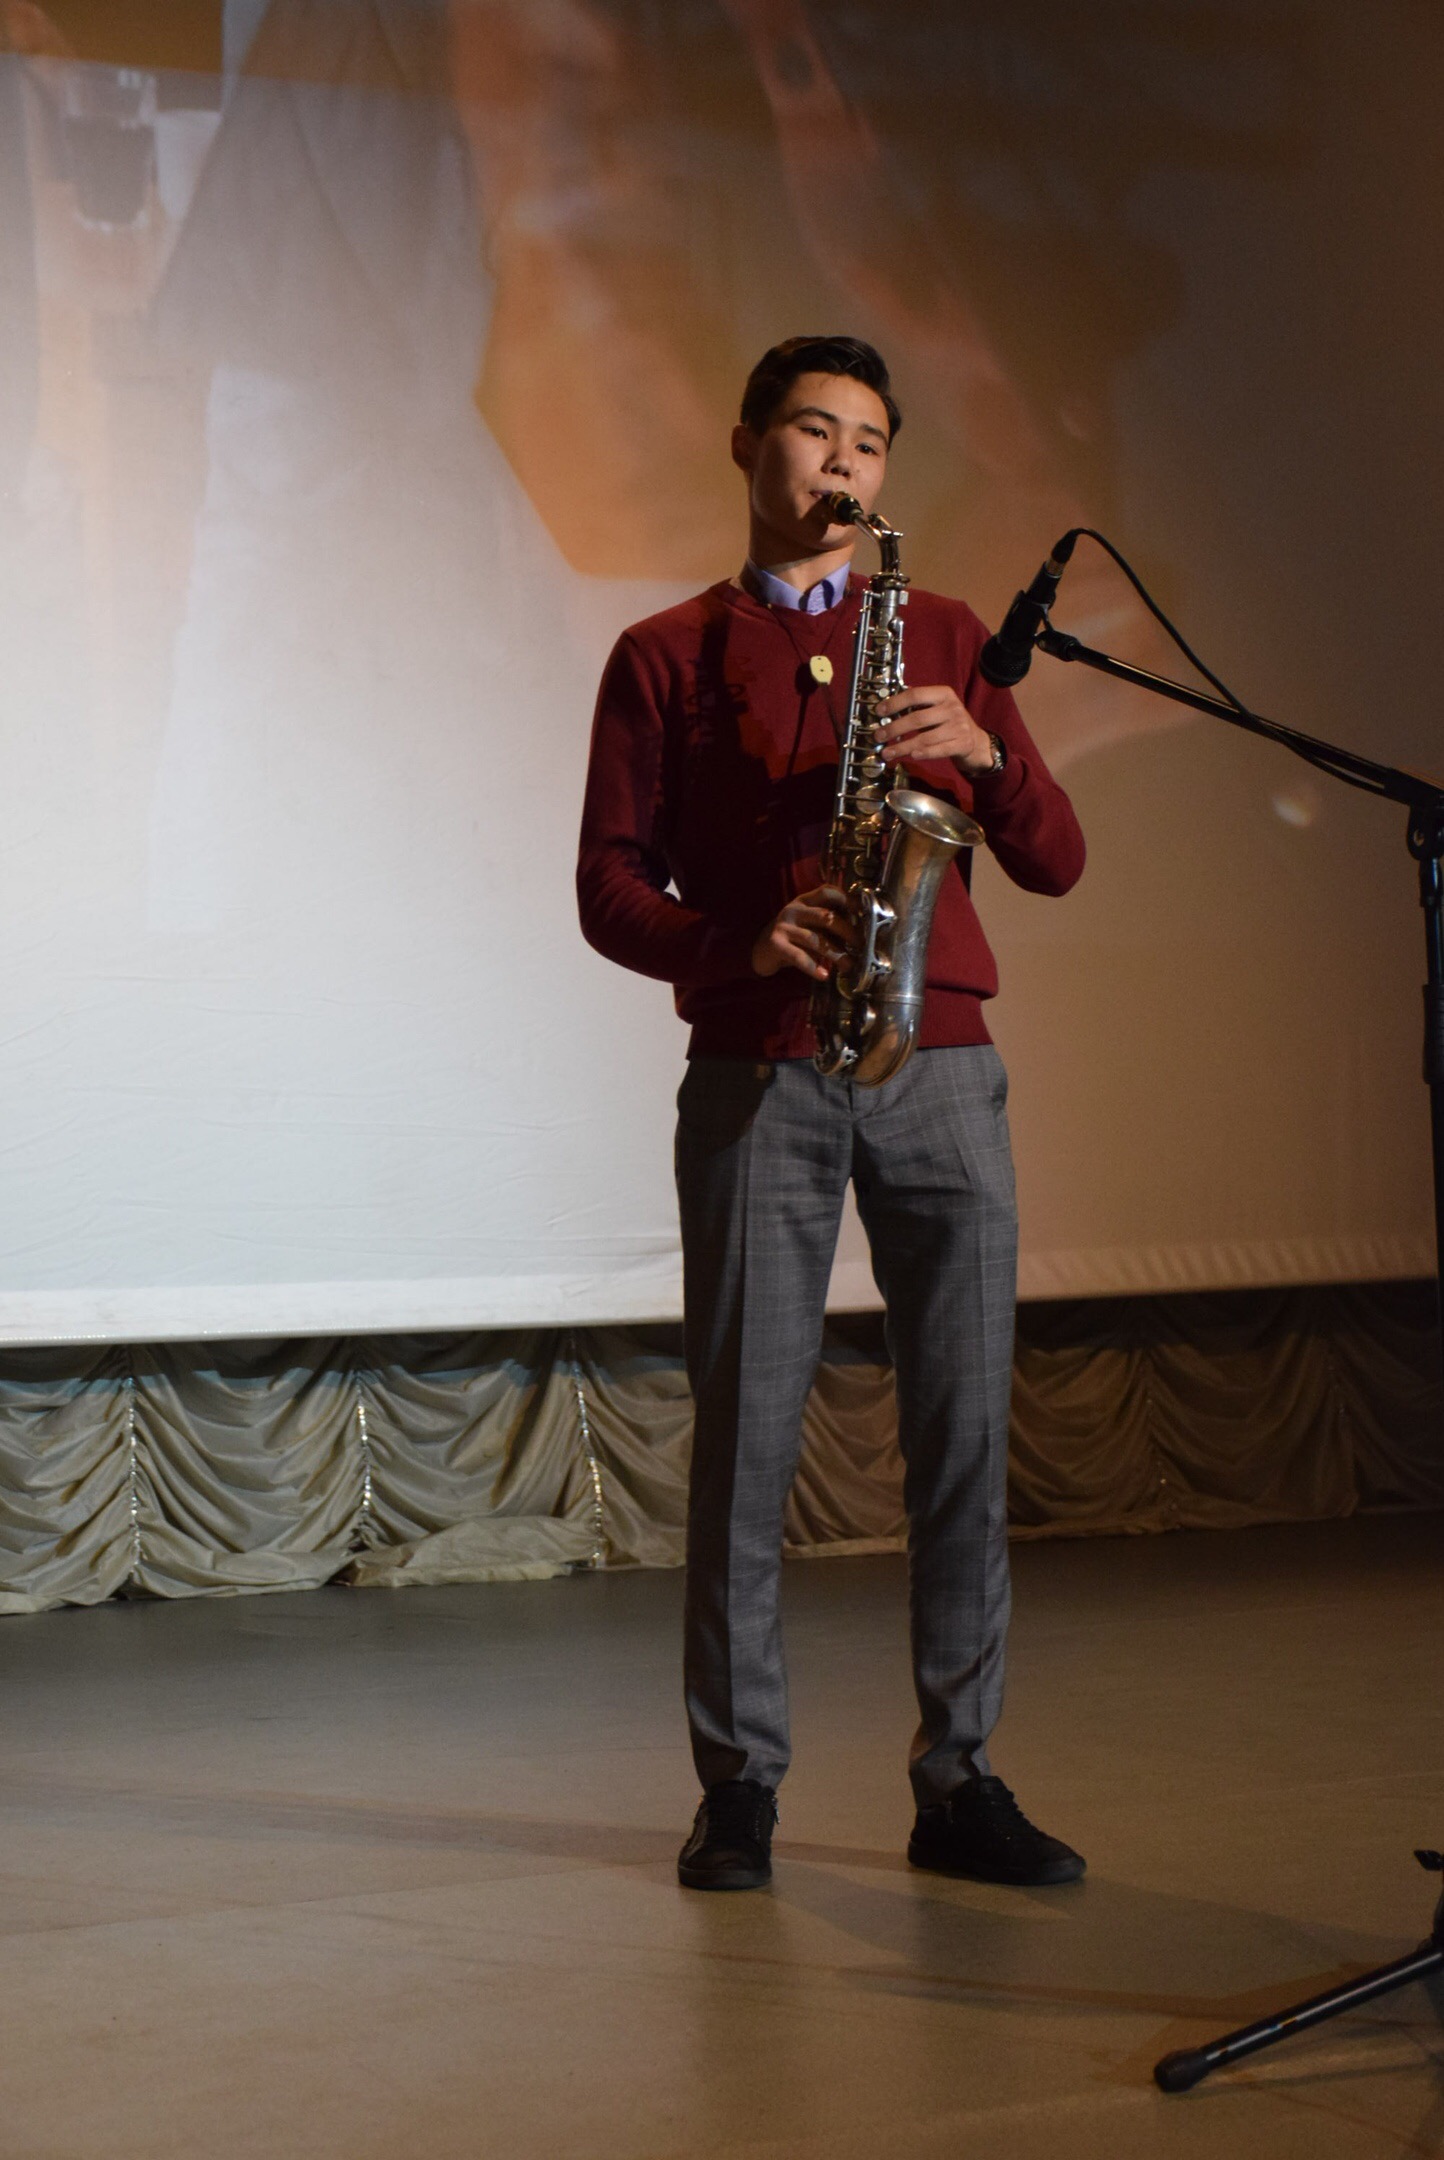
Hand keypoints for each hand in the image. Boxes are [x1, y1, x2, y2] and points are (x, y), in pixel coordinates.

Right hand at [751, 885, 855, 979]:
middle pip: (826, 916)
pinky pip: (799, 956)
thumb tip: (859, 933)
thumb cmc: (793, 938)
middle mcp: (794, 910)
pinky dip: (813, 967)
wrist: (761, 951)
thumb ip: (828, 923)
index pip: (827, 891)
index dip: (846, 899)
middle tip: (860, 945)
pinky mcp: (776, 944)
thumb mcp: (809, 924)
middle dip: (847, 931)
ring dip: (835, 954)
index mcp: (805, 901)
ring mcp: (784, 926)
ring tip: (848, 966)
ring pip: (815, 939)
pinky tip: (824, 975)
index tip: (861, 912)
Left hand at [874, 685, 996, 775]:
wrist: (976, 741)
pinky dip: (924, 754)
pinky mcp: (963, 744)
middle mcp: (952, 708)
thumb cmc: (949, 723)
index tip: (879, 712)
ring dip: (902, 747)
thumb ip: (917, 705)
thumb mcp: (937, 707)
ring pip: (925, 738)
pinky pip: (939, 750)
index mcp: (944, 694)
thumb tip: (887, 707)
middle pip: (917, 718)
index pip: (915, 695)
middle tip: (878, 736)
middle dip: (894, 728)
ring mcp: (959, 726)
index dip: (895, 703)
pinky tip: (911, 756)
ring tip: (887, 753)